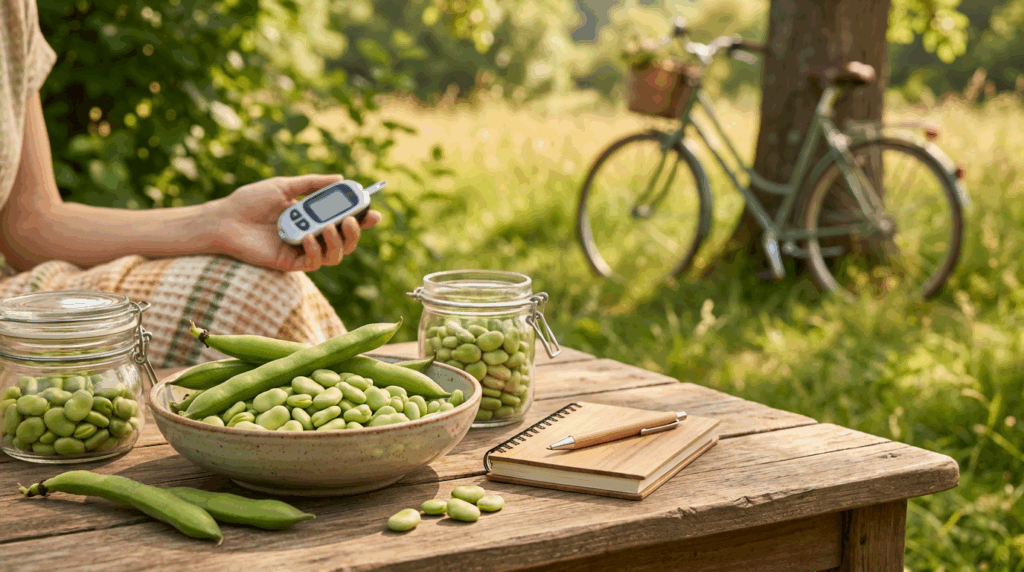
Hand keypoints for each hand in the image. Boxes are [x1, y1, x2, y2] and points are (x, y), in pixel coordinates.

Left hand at [211, 175, 382, 271]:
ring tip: (329, 227)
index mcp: (312, 218)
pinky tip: (307, 236)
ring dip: (337, 242)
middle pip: (345, 242)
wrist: (224, 219)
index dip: (362, 219)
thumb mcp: (284, 186)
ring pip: (334, 256)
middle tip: (352, 220)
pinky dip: (315, 250)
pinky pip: (313, 262)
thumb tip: (340, 178)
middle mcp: (311, 236)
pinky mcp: (289, 264)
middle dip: (355, 233)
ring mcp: (301, 251)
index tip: (373, 211)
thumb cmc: (250, 201)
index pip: (344, 221)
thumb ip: (311, 184)